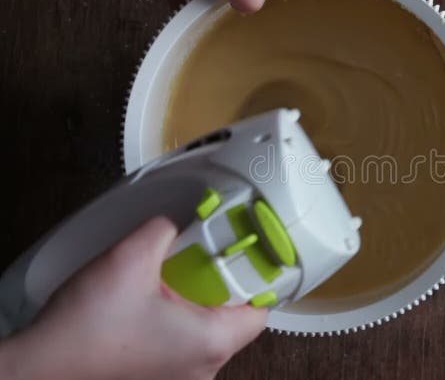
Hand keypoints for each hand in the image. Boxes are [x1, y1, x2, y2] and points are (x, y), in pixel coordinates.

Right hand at [0, 217, 266, 379]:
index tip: (243, 254)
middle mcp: (203, 367)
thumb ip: (164, 229)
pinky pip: (185, 343)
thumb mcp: (130, 258)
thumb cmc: (84, 329)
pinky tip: (151, 303)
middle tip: (199, 260)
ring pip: (209, 330)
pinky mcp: (160, 376)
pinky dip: (177, 320)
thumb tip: (178, 220)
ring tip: (169, 281)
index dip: (256, 277)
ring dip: (196, 302)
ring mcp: (181, 376)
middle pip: (236, 318)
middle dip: (220, 284)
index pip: (261, 309)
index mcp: (211, 343)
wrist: (41, 367)